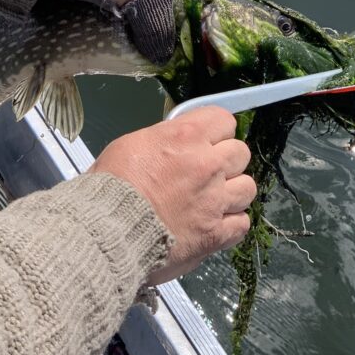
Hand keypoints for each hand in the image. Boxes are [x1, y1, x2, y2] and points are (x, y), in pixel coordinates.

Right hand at [89, 107, 255, 284]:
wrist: (107, 230)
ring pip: (247, 188)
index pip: (224, 121)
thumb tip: (175, 144)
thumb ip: (163, 141)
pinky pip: (242, 224)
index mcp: (186, 137)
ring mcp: (215, 201)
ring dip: (232, 193)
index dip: (216, 131)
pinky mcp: (215, 234)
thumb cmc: (111, 187)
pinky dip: (231, 224)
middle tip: (207, 173)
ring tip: (212, 201)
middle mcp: (207, 165)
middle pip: (240, 153)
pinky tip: (214, 225)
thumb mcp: (130, 145)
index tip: (207, 141)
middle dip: (226, 161)